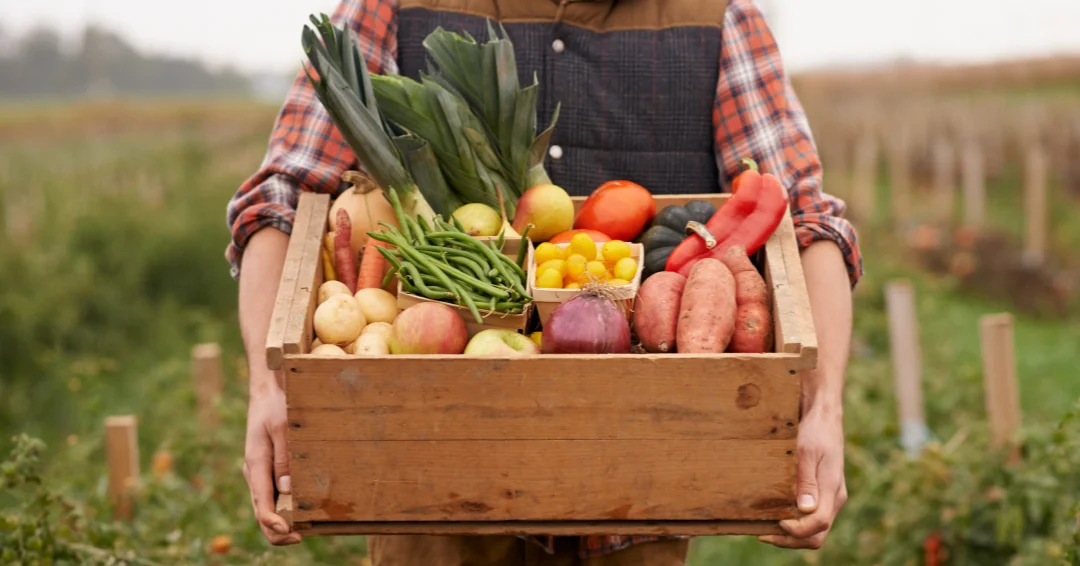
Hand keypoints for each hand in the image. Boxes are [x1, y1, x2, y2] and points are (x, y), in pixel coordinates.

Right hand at [242, 379, 301, 545]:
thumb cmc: (276, 406)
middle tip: (302, 537)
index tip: (291, 533)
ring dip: (282, 522)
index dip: (274, 524)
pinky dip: (284, 509)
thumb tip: (287, 489)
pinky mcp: (268, 470)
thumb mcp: (283, 428)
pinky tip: (302, 512)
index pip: (261, 504)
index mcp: (255, 465)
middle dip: (279, 531)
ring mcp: (260, 474)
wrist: (268, 392)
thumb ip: (285, 458)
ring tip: (306, 530)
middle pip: (261, 513)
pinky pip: (273, 496)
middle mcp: (255, 474)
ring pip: (267, 507)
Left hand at [759, 404, 846, 549]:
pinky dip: (794, 523)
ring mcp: (829, 496)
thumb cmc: (815, 431)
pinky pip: (811, 517)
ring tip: (765, 528)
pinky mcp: (822, 492)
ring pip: (814, 530)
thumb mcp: (807, 452)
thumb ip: (806, 481)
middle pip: (816, 535)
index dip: (796, 530)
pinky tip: (775, 515)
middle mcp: (833, 498)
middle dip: (790, 540)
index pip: (818, 524)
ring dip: (791, 535)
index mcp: (832, 490)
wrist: (824, 416)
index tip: (775, 523)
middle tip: (762, 534)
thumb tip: (805, 509)